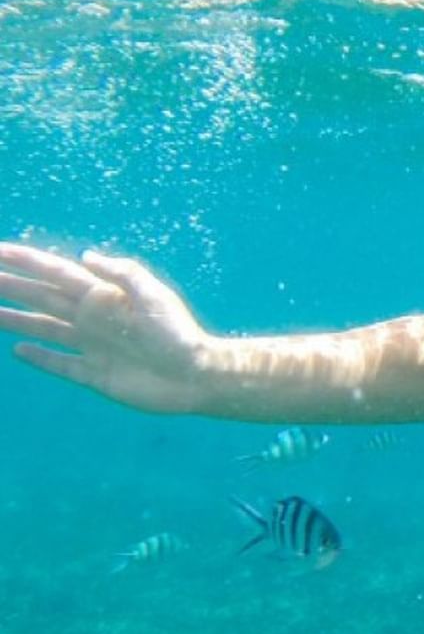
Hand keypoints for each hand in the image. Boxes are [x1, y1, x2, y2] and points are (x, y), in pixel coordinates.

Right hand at [0, 243, 211, 412]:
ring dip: (15, 319)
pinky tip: (20, 349)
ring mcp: (93, 347)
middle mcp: (93, 319)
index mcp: (103, 296)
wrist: (196, 376)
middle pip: (41, 298)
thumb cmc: (179, 334)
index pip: (55, 273)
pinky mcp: (96, 374)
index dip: (26, 261)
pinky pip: (62, 364)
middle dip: (10, 286)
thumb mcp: (154, 296)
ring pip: (44, 328)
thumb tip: (87, 256)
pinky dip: (41, 357)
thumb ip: (122, 274)